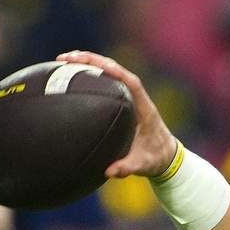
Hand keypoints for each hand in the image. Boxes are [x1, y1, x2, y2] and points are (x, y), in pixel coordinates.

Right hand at [56, 51, 178, 177]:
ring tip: (63, 60)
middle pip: (116, 70)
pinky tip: (69, 76)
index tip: (96, 66)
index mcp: (144, 108)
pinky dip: (89, 75)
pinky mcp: (123, 100)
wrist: (166, 156)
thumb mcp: (143, 165)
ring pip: (109, 72)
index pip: (131, 82)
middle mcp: (137, 98)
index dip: (115, 72)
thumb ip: (128, 168)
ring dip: (89, 63)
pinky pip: (106, 82)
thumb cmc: (155, 158)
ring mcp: (130, 97)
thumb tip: (109, 172)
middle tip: (67, 58)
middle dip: (92, 61)